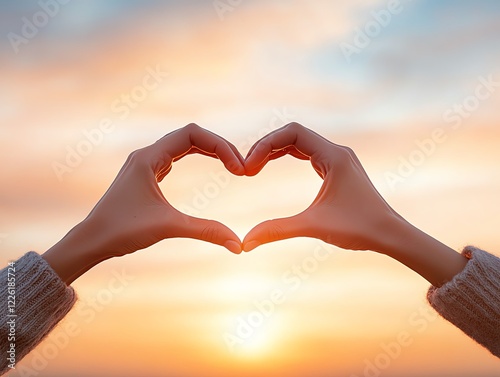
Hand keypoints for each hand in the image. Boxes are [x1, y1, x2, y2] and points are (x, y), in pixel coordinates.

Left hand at [43, 124, 244, 283]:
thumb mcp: (168, 227)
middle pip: (190, 136)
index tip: (237, 169)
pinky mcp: (145, 175)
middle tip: (240, 167)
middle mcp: (146, 155)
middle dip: (218, 147)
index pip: (192, 134)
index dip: (219, 146)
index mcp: (148, 157)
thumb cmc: (121, 230)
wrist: (91, 241)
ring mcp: (144, 164)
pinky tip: (205, 165)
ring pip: (181, 145)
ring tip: (229, 164)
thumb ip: (205, 231)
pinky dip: (194, 157)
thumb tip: (238, 244)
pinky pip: (174, 156)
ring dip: (207, 150)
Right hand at [242, 123, 467, 286]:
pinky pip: (308, 153)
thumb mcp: (313, 226)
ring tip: (255, 167)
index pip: (293, 133)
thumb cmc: (359, 228)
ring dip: (276, 151)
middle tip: (247, 169)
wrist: (390, 234)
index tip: (250, 166)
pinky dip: (288, 156)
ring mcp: (338, 159)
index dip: (266, 145)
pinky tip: (273, 166)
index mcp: (334, 156)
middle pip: (294, 134)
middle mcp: (337, 151)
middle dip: (267, 147)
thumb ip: (277, 230)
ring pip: (300, 143)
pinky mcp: (338, 168)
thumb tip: (246, 243)